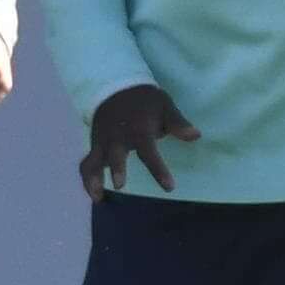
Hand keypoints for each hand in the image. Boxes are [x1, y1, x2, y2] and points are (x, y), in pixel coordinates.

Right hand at [80, 83, 200, 198]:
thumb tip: (196, 135)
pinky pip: (87, 163)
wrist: (117, 87)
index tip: (169, 187)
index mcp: (138, 129)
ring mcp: (103, 142)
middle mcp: (117, 137)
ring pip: (94, 160)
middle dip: (116, 168)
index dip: (158, 170)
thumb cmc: (145, 101)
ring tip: (98, 197)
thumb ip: (178, 123)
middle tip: (119, 185)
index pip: (148, 151)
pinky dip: (88, 178)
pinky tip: (95, 196)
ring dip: (94, 178)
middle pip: (115, 154)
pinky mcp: (95, 146)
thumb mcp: (164, 106)